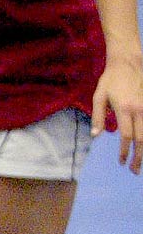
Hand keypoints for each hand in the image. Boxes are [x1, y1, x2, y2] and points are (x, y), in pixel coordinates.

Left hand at [91, 57, 142, 173]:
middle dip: (139, 156)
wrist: (129, 62)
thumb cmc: (111, 80)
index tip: (121, 162)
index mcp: (125, 109)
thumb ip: (97, 116)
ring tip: (142, 163)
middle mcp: (140, 110)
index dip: (124, 151)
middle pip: (142, 139)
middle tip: (134, 170)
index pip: (126, 136)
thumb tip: (95, 136)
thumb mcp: (98, 96)